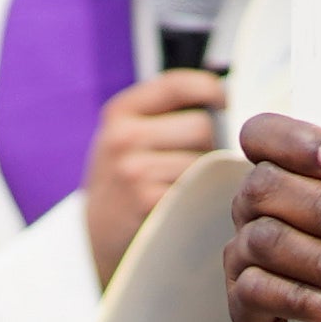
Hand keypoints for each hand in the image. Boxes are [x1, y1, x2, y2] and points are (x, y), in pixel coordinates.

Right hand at [80, 71, 227, 279]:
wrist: (97, 236)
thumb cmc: (124, 180)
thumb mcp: (127, 137)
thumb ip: (163, 113)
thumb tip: (223, 97)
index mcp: (119, 113)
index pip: (177, 85)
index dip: (209, 89)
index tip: (223, 102)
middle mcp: (122, 137)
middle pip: (201, 125)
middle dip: (211, 144)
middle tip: (200, 162)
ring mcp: (133, 171)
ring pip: (205, 160)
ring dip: (210, 174)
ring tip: (192, 187)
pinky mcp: (148, 202)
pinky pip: (199, 190)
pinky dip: (203, 197)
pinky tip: (189, 204)